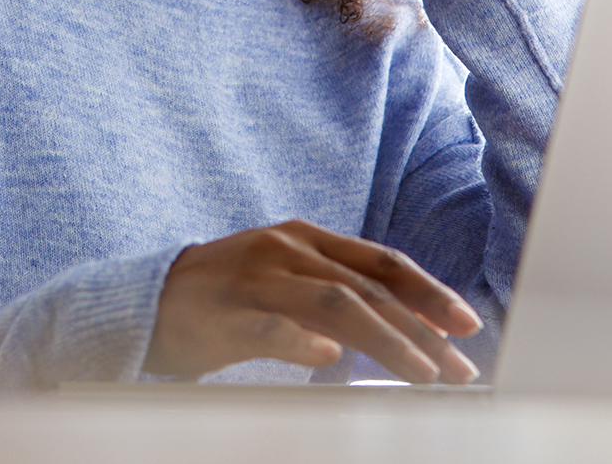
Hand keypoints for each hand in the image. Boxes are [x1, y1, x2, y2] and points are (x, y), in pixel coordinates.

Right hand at [142, 220, 481, 383]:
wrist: (145, 301)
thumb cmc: (228, 298)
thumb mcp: (287, 280)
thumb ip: (337, 292)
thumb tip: (403, 325)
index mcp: (305, 239)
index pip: (381, 261)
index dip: (427, 290)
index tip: (466, 324)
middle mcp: (286, 250)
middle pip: (367, 287)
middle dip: (420, 327)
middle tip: (458, 366)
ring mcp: (254, 279)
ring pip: (333, 304)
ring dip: (385, 340)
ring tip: (421, 373)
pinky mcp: (223, 315)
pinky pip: (269, 327)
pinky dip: (302, 342)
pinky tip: (331, 360)